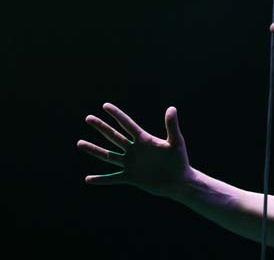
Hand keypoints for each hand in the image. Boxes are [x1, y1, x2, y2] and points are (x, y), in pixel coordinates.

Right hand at [77, 103, 192, 197]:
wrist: (179, 181)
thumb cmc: (180, 160)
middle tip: (88, 118)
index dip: (117, 115)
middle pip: (114, 136)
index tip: (105, 105)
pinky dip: (102, 180)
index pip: (128, 124)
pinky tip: (88, 179)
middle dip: (101, 127)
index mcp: (144, 140)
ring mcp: (131, 164)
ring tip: (79, 143)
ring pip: (109, 156)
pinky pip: (114, 178)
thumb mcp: (176, 142)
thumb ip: (172, 126)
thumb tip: (171, 108)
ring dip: (94, 150)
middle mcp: (135, 150)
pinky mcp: (132, 178)